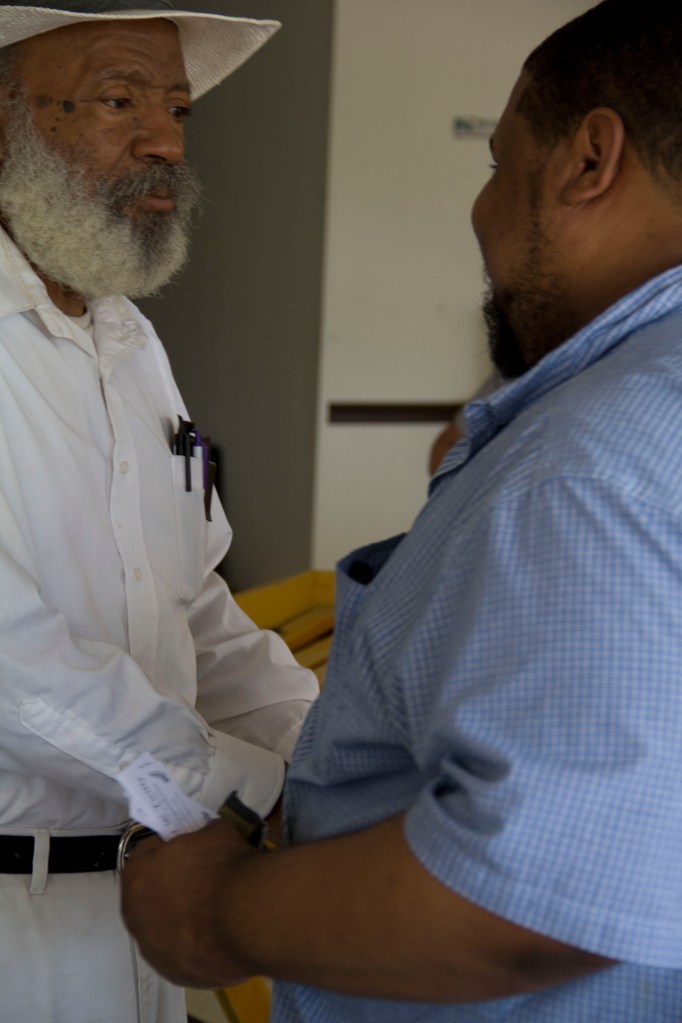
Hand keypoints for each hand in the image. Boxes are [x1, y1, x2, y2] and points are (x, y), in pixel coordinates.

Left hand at [121, 819, 257, 987]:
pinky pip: (183, 953)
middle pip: (151, 895)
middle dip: (172, 886)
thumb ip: (203, 836)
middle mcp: (135, 915)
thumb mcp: (217, 832)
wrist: (246, 918)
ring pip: (165, 929)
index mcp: (137, 876)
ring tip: (216, 912)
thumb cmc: (224, 869)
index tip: (190, 848)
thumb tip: (209, 839)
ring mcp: (153, 950)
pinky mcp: (175, 974)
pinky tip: (221, 936)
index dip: (169, 848)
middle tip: (202, 879)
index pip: (146, 854)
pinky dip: (197, 945)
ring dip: (182, 919)